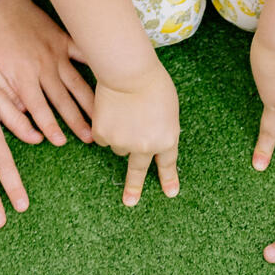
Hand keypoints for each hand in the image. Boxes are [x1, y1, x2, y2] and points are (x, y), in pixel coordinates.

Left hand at [0, 0, 94, 147]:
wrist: (0, 3)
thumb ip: (4, 93)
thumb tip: (24, 113)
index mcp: (23, 76)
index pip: (38, 108)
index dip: (50, 126)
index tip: (60, 142)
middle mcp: (44, 67)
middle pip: (63, 100)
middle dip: (77, 121)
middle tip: (90, 139)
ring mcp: (57, 54)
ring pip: (77, 82)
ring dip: (90, 102)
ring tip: (102, 117)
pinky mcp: (64, 41)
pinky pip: (83, 53)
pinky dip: (97, 64)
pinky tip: (111, 77)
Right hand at [92, 63, 179, 205]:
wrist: (128, 72)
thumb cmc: (153, 83)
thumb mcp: (169, 109)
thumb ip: (162, 129)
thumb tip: (150, 141)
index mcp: (166, 140)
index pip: (167, 164)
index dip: (169, 179)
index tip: (170, 193)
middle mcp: (145, 147)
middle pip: (137, 170)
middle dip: (134, 188)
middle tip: (130, 202)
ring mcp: (123, 143)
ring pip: (119, 146)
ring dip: (120, 134)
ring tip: (124, 111)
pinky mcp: (103, 136)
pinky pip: (103, 137)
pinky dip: (105, 126)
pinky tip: (111, 110)